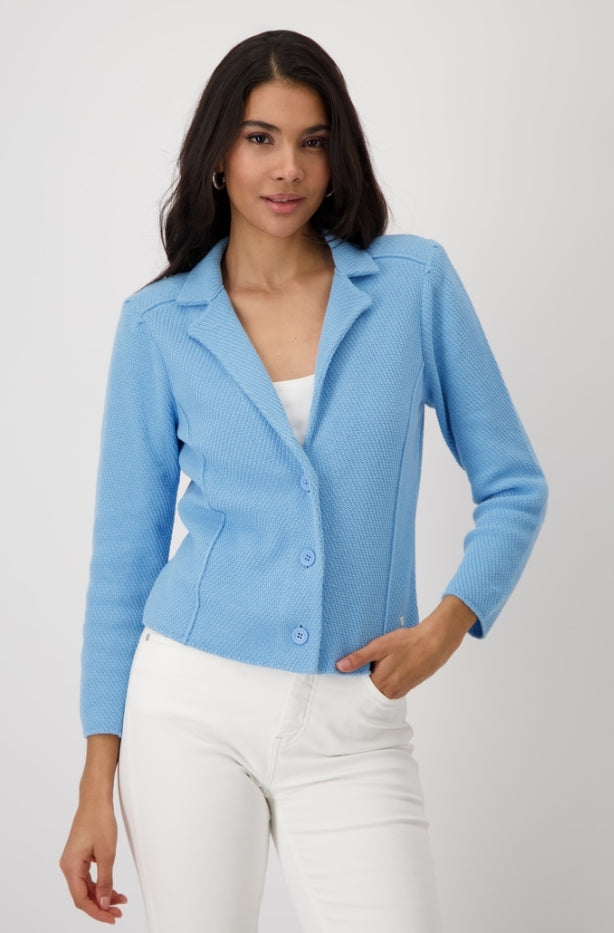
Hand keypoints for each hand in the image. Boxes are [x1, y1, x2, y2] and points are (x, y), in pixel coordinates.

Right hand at [60, 800, 126, 923]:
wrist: (95, 799)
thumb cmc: (99, 820)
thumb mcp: (107, 853)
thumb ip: (105, 880)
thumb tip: (103, 903)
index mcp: (71, 866)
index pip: (81, 899)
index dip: (96, 912)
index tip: (111, 918)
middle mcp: (68, 866)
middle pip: (82, 895)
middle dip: (100, 905)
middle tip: (118, 912)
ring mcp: (73, 861)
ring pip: (86, 887)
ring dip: (101, 895)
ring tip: (120, 901)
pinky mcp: (79, 856)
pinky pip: (87, 877)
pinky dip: (100, 884)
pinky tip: (112, 889)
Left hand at [335, 596, 476, 697]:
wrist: (434, 643)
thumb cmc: (407, 643)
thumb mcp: (379, 646)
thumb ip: (359, 658)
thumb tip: (339, 666)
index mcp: (381, 684)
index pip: (358, 692)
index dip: (349, 686)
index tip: (340, 681)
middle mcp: (390, 692)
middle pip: (369, 694)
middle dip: (360, 686)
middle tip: (350, 676)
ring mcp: (400, 690)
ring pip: (380, 691)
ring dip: (373, 684)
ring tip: (367, 671)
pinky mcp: (407, 686)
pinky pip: (390, 688)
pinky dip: (384, 682)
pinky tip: (384, 670)